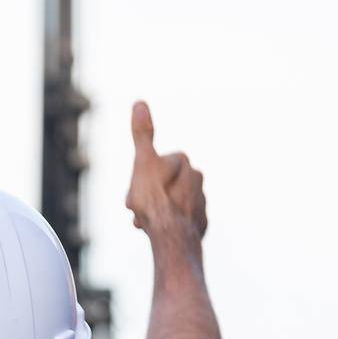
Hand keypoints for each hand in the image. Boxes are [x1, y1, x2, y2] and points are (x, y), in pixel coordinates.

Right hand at [125, 101, 207, 245]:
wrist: (171, 235)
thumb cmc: (154, 198)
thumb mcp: (143, 162)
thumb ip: (142, 134)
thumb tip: (139, 103)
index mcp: (184, 162)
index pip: (153, 166)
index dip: (139, 179)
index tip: (136, 191)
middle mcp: (197, 178)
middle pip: (161, 185)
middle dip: (148, 198)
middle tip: (140, 211)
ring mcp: (200, 201)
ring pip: (169, 203)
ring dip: (156, 212)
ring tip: (147, 224)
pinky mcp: (200, 222)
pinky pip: (180, 221)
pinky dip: (169, 225)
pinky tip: (162, 232)